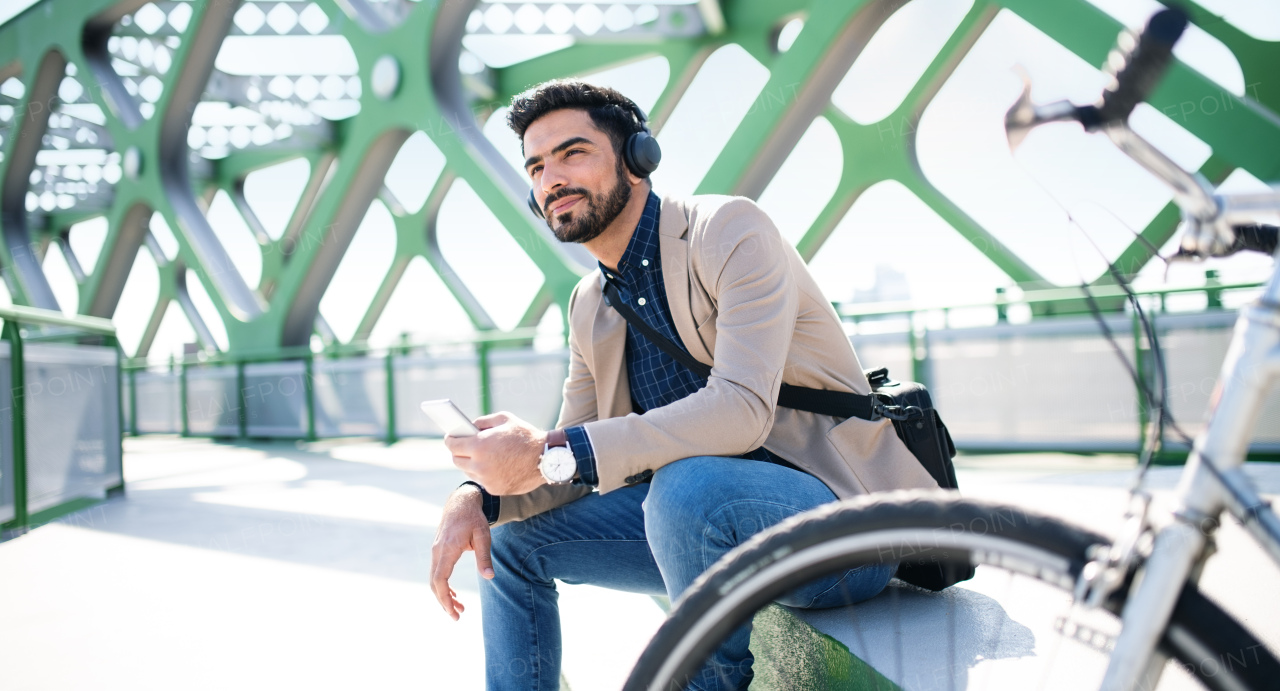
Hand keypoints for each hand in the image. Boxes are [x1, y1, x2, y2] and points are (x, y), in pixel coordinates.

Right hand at [430, 485, 493, 620]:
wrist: (461, 502)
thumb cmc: (474, 518)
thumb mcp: (483, 535)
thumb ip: (484, 556)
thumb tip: (489, 577)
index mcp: (447, 549)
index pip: (440, 580)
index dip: (444, 598)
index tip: (453, 612)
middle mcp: (437, 551)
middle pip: (434, 583)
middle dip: (444, 602)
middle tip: (458, 616)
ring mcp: (435, 551)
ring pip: (434, 579)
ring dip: (444, 595)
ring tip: (459, 608)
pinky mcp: (438, 551)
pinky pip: (437, 573)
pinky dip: (443, 586)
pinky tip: (454, 595)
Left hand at [445, 412, 547, 495]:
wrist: (547, 458)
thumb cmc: (526, 436)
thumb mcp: (504, 419)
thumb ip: (482, 421)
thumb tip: (469, 427)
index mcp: (479, 446)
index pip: (452, 444)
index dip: (450, 439)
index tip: (450, 436)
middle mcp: (480, 465)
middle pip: (456, 460)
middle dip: (458, 452)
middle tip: (463, 446)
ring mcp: (487, 479)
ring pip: (468, 471)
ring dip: (470, 463)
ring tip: (478, 455)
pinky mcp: (495, 489)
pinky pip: (482, 480)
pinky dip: (484, 473)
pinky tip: (491, 465)